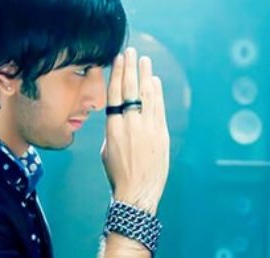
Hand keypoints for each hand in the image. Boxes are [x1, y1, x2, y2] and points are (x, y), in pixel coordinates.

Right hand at [101, 47, 169, 213]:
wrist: (136, 193)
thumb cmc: (119, 174)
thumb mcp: (108, 149)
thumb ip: (114, 129)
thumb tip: (121, 116)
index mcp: (113, 128)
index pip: (114, 94)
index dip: (116, 74)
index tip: (118, 60)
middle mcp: (130, 125)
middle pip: (130, 90)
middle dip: (131, 68)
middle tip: (132, 52)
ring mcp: (148, 129)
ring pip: (146, 96)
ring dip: (145, 76)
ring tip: (145, 61)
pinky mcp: (161, 135)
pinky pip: (159, 109)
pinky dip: (157, 94)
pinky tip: (155, 82)